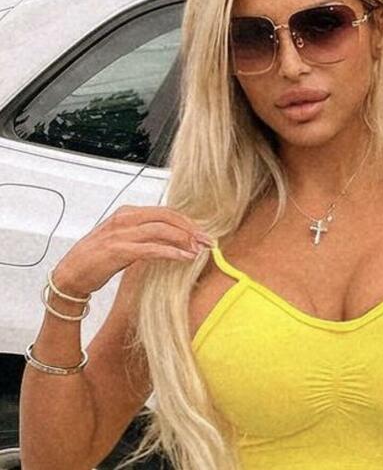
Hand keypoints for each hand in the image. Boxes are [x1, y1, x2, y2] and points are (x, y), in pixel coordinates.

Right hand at [54, 205, 212, 295]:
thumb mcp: (125, 240)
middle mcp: (125, 219)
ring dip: (184, 239)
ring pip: (162, 229)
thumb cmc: (98, 260)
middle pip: (167, 216)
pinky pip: (151, 248)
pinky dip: (172, 252)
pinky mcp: (119, 251)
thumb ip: (145, 235)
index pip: (165, 211)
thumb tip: (174, 238)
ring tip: (199, 251)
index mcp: (128, 213)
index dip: (187, 221)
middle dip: (190, 228)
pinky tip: (185, 258)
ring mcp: (121, 233)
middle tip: (207, 241)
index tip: (203, 233)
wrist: (70, 276)